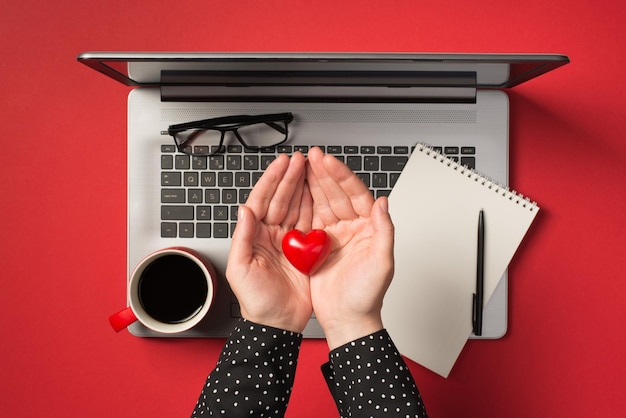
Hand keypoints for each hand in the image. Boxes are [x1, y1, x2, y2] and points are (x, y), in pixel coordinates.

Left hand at [225, 152, 312, 332]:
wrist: (277, 324)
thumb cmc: (256, 301)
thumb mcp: (241, 270)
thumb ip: (242, 238)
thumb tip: (244, 210)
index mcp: (254, 236)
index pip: (262, 201)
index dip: (272, 181)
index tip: (282, 163)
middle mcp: (271, 235)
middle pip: (281, 199)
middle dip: (290, 177)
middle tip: (301, 159)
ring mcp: (289, 242)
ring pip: (297, 207)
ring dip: (303, 187)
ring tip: (312, 169)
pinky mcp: (305, 251)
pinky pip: (311, 223)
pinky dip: (315, 207)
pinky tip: (320, 193)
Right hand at [306, 147, 394, 348]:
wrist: (347, 320)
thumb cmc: (367, 296)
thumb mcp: (382, 263)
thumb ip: (385, 231)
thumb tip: (383, 202)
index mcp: (368, 228)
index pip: (356, 194)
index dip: (341, 176)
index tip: (328, 161)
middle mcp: (352, 228)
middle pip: (337, 193)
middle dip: (324, 173)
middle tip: (311, 156)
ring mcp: (334, 235)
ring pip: (322, 202)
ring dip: (312, 184)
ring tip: (301, 166)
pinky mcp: (318, 246)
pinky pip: (309, 219)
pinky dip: (302, 204)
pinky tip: (294, 191)